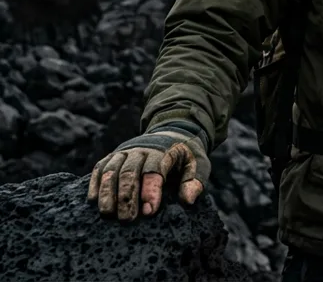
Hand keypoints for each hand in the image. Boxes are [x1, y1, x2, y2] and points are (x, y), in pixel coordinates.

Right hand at [86, 120, 210, 220]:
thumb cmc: (185, 155)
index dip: (151, 191)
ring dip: (107, 192)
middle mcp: (141, 150)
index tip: (150, 212)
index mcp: (163, 151)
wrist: (172, 133)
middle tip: (127, 220)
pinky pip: (99, 168)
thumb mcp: (199, 164)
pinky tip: (93, 200)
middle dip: (126, 196)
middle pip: (129, 172)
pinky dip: (95, 183)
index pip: (154, 171)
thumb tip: (187, 200)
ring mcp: (124, 152)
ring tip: (108, 214)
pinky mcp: (113, 156)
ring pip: (111, 170)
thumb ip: (195, 181)